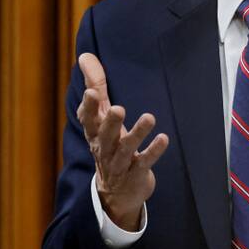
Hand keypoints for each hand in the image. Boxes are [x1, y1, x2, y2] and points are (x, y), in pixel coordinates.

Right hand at [76, 53, 168, 229]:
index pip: (88, 119)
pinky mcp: (136, 173)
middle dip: (110, 122)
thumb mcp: (100, 116)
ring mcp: (120, 162)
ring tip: (149, 118)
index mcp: (94, 133)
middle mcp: (104, 148)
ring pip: (126, 148)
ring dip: (137, 133)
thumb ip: (95, 85)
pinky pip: (144, 162)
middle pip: (105, 135)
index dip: (89, 106)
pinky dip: (153, 151)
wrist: (115, 193)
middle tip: (118, 108)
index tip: (92, 91)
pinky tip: (164, 138)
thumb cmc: (109, 144)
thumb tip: (84, 55)